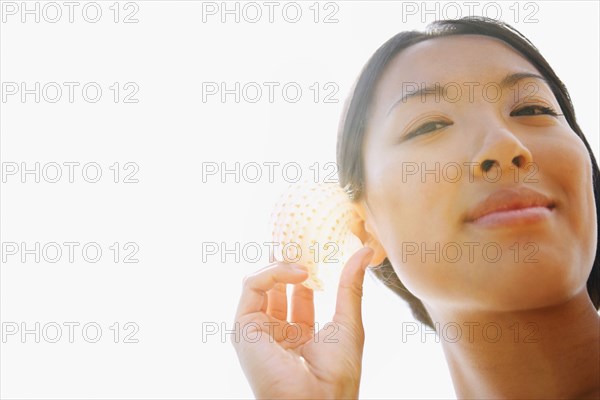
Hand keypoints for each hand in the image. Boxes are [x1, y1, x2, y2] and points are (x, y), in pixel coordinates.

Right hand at [232, 247, 374, 398]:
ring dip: (280, 263)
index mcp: (299, 337)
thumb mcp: (348, 322)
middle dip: (289, 263)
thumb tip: (365, 251)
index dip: (308, 272)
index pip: (300, 296)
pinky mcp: (244, 327)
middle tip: (304, 241)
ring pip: (261, 283)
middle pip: (277, 288)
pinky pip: (252, 286)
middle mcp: (276, 334)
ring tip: (302, 250)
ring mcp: (258, 331)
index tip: (320, 250)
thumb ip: (350, 285)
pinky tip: (298, 270)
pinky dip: (272, 272)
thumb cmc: (336, 375)